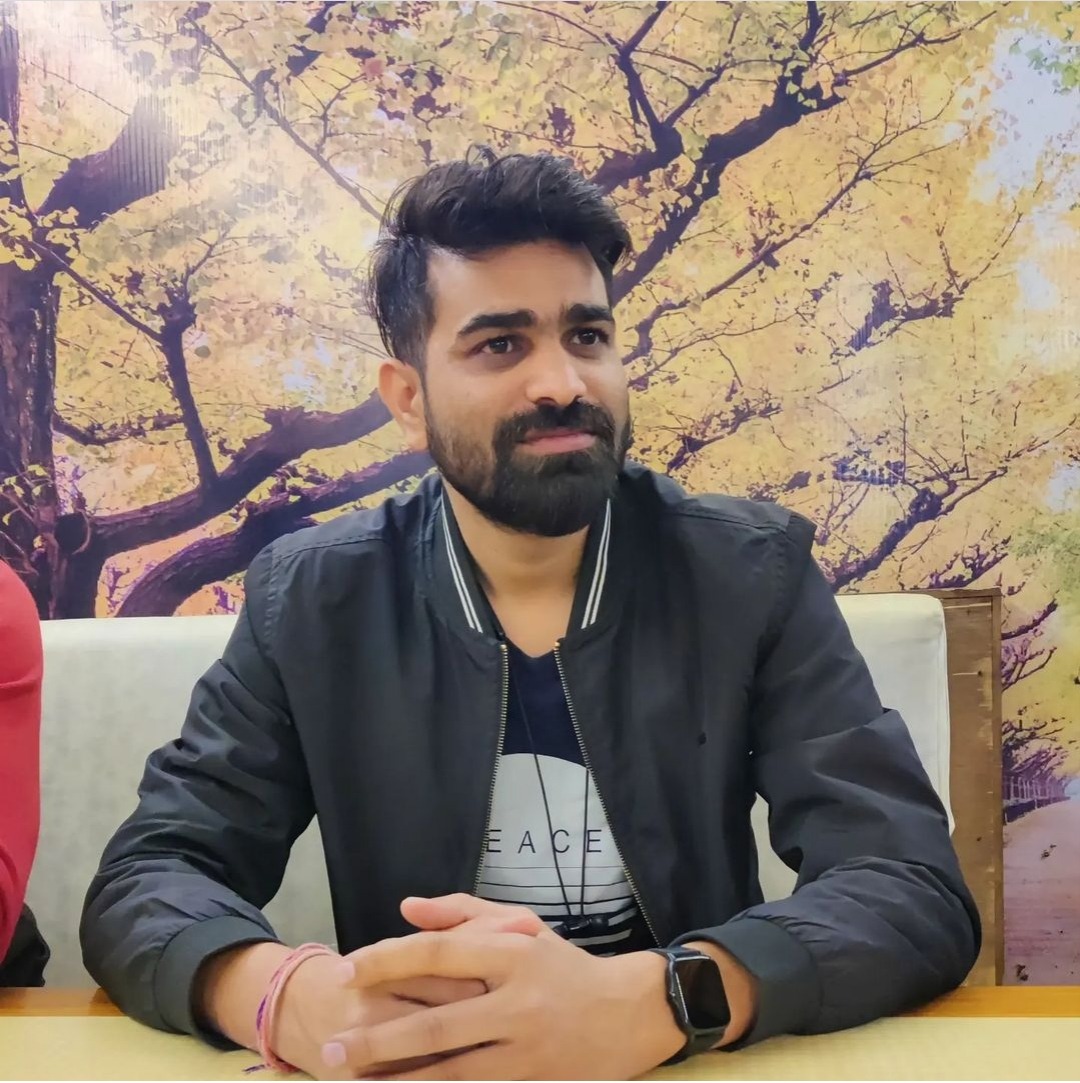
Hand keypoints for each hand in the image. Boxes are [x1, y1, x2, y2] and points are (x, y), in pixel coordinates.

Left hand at [276, 896, 546, 1079]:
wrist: (630, 1014)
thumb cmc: (564, 965)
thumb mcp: (521, 926)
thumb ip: (462, 913)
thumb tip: (405, 908)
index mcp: (511, 954)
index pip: (437, 953)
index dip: (387, 961)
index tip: (346, 971)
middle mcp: (517, 1002)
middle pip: (435, 1024)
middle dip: (377, 1040)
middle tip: (331, 1047)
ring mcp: (527, 1051)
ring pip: (451, 1074)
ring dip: (399, 1082)